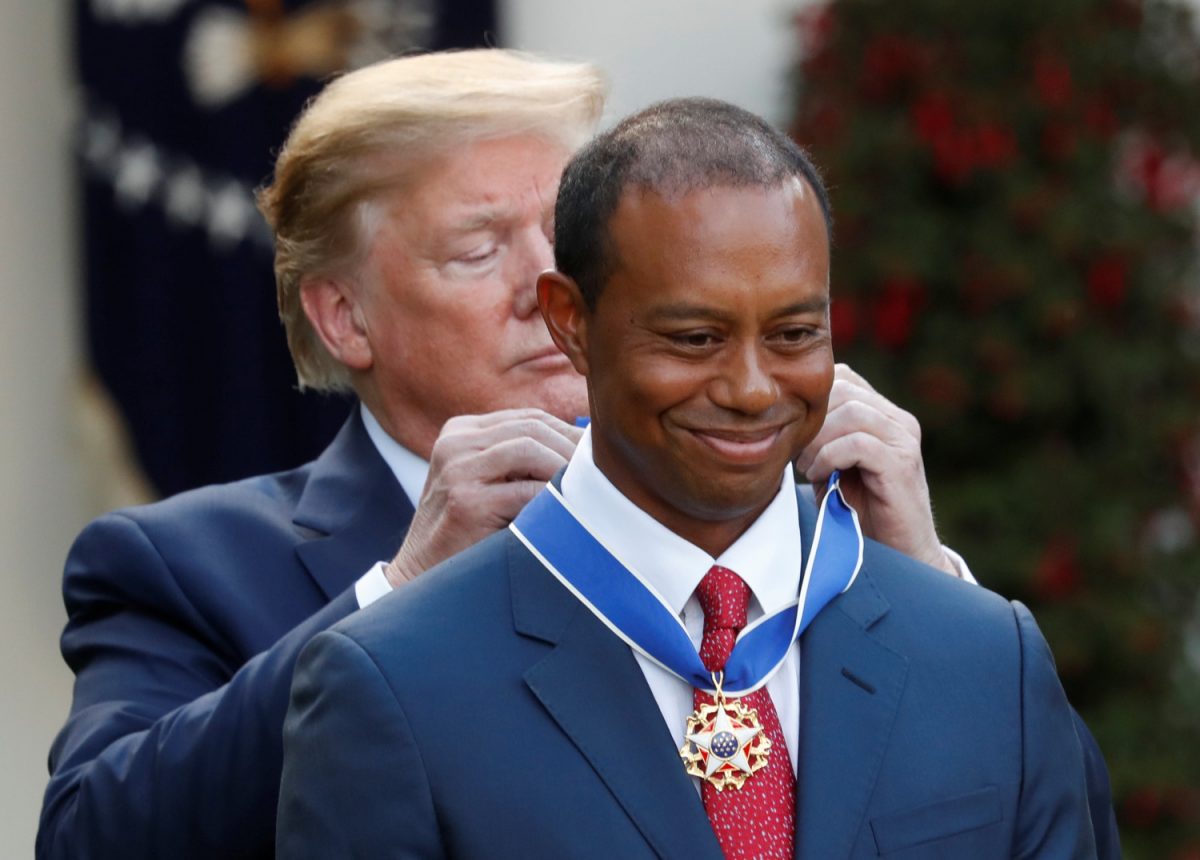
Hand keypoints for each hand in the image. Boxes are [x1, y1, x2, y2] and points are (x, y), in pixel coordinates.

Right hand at [384, 409, 582, 587]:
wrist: (421, 576)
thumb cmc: (467, 532)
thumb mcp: (488, 482)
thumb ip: (521, 460)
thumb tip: (587, 446)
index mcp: (461, 431)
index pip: (528, 418)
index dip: (569, 434)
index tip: (597, 456)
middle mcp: (455, 442)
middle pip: (532, 428)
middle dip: (572, 448)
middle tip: (603, 473)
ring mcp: (456, 469)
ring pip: (529, 449)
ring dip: (565, 468)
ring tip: (588, 491)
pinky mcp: (464, 501)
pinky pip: (524, 491)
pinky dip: (552, 499)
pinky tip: (569, 513)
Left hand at [795, 364, 957, 574]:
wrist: (897, 553)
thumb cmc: (858, 510)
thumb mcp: (832, 466)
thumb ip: (818, 437)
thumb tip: (779, 417)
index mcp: (884, 414)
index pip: (843, 378)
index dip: (811, 401)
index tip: (795, 434)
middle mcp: (898, 421)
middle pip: (844, 389)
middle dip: (811, 420)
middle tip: (798, 454)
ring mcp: (904, 440)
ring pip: (851, 411)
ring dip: (819, 440)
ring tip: (809, 467)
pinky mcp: (901, 464)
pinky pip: (858, 443)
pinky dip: (830, 457)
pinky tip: (822, 476)